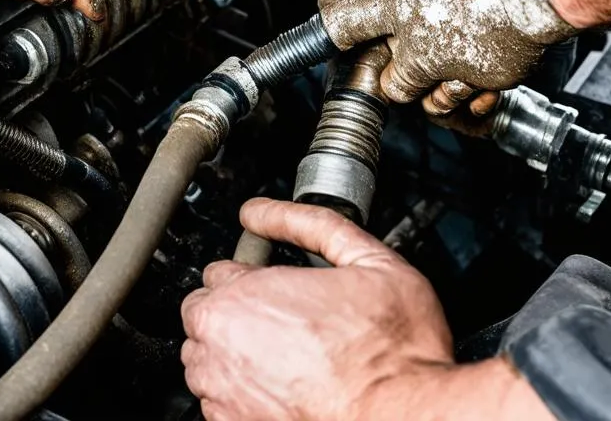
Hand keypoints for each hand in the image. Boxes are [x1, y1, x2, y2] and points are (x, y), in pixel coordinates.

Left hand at [181, 199, 551, 420]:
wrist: (405, 419)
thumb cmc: (392, 352)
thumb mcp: (367, 259)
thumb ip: (309, 224)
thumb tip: (262, 210)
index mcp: (243, 298)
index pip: (217, 271)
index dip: (253, 274)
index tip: (278, 285)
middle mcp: (220, 349)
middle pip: (205, 315)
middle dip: (238, 311)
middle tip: (287, 318)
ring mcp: (222, 397)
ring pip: (205, 359)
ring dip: (235, 351)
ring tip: (288, 353)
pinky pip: (218, 402)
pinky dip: (241, 391)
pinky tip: (284, 384)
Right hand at [317, 0, 574, 122]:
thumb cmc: (485, 7)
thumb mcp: (425, 60)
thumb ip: (398, 77)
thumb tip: (393, 83)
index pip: (332, 19)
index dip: (341, 56)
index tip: (357, 78)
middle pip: (388, 43)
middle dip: (412, 79)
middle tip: (429, 90)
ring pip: (430, 47)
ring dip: (450, 79)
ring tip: (473, 87)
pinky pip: (463, 36)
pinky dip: (477, 64)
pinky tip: (493, 81)